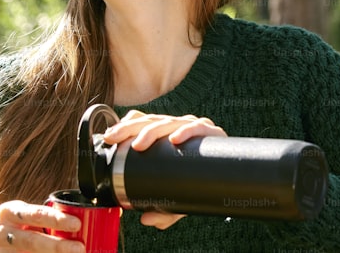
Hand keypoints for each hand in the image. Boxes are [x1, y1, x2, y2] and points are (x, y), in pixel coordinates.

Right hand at [0, 200, 84, 251]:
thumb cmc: (16, 229)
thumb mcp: (26, 220)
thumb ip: (44, 221)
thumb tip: (78, 227)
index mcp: (10, 211)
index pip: (35, 213)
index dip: (56, 219)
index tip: (76, 224)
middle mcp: (0, 230)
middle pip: (31, 240)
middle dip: (57, 245)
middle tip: (79, 247)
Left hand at [102, 110, 226, 228]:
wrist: (230, 171)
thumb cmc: (198, 177)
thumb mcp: (177, 195)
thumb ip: (163, 209)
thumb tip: (146, 220)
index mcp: (164, 133)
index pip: (141, 122)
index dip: (123, 127)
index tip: (109, 138)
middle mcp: (176, 126)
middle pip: (149, 120)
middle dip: (129, 129)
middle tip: (115, 140)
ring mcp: (193, 126)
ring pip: (168, 122)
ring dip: (151, 131)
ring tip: (139, 144)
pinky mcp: (211, 131)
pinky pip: (197, 127)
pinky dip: (185, 131)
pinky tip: (175, 139)